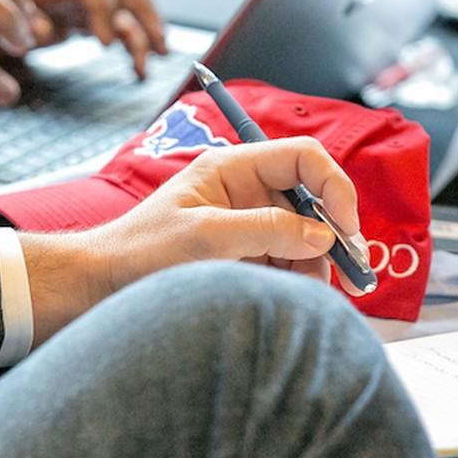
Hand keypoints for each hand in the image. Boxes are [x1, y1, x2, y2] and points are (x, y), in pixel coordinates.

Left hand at [0, 0, 166, 78]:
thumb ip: (7, 18)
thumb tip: (39, 31)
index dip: (102, 10)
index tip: (104, 43)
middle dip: (145, 13)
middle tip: (158, 46)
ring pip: (127, 0)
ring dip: (147, 25)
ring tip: (161, 56)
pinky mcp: (81, 13)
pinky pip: (117, 22)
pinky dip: (133, 42)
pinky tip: (141, 68)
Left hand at [21, 137, 360, 344]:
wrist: (103, 284)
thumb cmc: (140, 251)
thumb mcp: (204, 238)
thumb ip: (266, 231)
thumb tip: (322, 235)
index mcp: (233, 168)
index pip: (304, 159)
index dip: (334, 189)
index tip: (347, 231)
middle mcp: (245, 190)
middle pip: (311, 201)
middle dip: (332, 235)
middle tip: (354, 277)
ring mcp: (245, 222)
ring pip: (303, 236)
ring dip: (314, 264)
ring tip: (309, 296)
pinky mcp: (243, 253)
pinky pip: (285, 260)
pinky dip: (296, 278)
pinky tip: (291, 298)